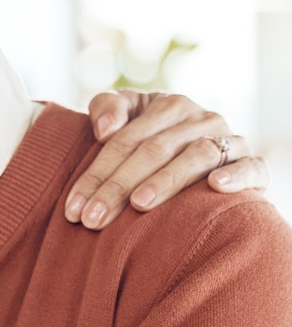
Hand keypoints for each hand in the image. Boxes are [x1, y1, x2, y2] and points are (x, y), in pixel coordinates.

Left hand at [65, 90, 268, 228]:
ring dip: (167, 181)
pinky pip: (252, 166)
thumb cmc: (153, 138)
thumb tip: (105, 129)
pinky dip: (236, 175)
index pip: (124, 141)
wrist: (203, 150)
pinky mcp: (253, 163)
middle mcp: (200, 119)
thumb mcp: (129, 116)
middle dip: (118, 187)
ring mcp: (229, 140)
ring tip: (139, 204)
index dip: (96, 175)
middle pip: (153, 151)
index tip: (72, 209)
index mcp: (168, 106)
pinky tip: (215, 186)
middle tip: (92, 219)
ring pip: (197, 157)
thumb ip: (108, 108)